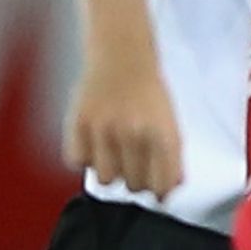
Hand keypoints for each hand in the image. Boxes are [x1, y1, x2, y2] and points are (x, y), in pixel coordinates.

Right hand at [63, 60, 183, 198]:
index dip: (160, 192)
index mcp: (163, 133)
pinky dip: (86, 158)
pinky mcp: (79, 124)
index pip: (163, 183)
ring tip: (114, 154)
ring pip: (105, 179)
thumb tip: (172, 187)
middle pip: (134, 186)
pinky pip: (78, 162)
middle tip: (135, 165)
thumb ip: (172, 154)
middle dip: (136, 181)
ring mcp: (105, 129)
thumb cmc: (148, 91)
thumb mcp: (170, 120)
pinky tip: (95, 143)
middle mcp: (134, 133)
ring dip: (110, 172)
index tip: (158, 193)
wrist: (123, 56)